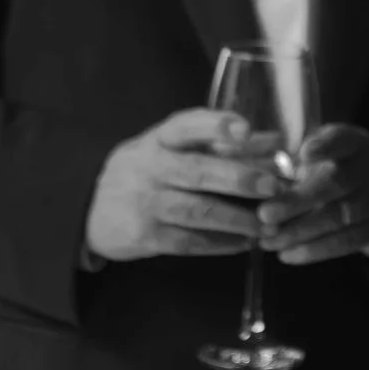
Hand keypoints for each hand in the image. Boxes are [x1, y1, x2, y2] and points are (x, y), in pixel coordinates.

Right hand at [83, 109, 281, 262]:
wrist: (94, 210)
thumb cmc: (150, 171)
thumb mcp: (173, 149)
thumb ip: (220, 143)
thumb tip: (274, 141)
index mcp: (160, 139)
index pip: (187, 126)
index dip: (217, 126)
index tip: (246, 129)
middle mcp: (150, 167)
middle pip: (198, 171)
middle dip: (240, 178)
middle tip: (275, 186)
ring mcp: (145, 202)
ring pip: (198, 211)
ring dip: (238, 218)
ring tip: (268, 223)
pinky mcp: (144, 235)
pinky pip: (189, 242)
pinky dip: (220, 243)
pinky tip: (243, 242)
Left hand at [256, 123, 368, 264]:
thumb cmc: (348, 173)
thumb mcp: (334, 155)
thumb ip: (303, 163)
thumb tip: (259, 182)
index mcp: (354, 144)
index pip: (342, 139)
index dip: (326, 145)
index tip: (305, 153)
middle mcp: (368, 169)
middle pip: (335, 183)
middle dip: (297, 200)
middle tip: (265, 214)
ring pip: (335, 217)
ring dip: (297, 232)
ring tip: (267, 240)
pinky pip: (344, 242)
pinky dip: (313, 251)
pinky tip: (286, 254)